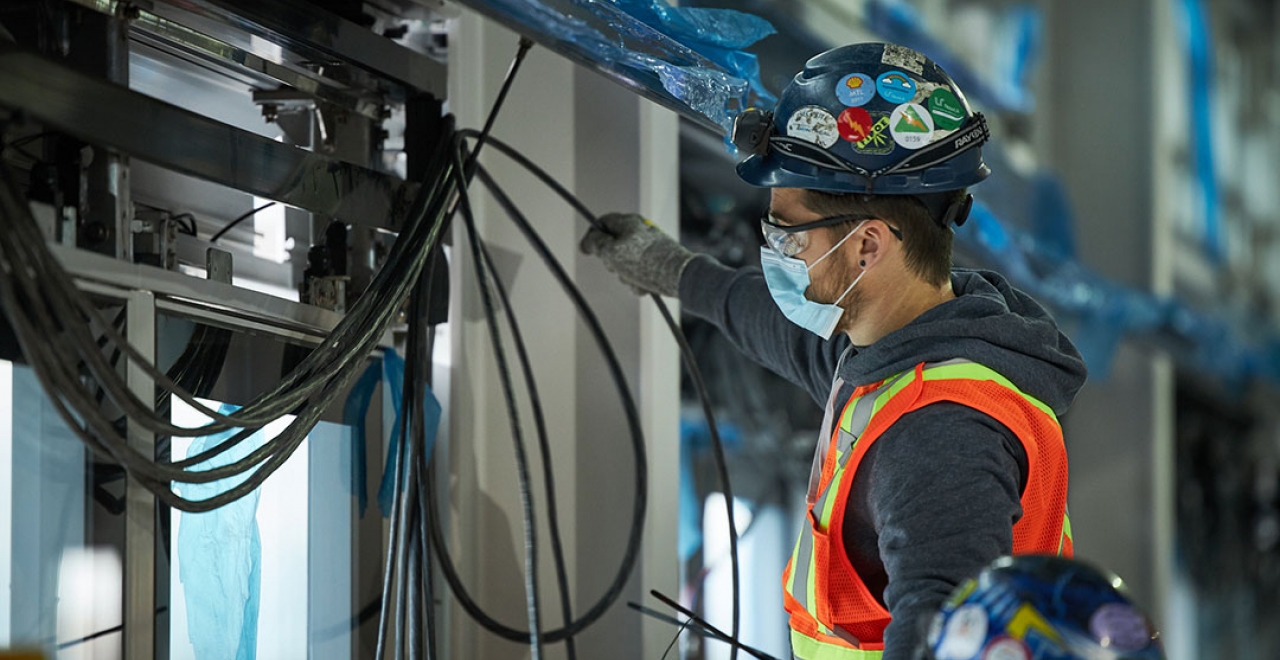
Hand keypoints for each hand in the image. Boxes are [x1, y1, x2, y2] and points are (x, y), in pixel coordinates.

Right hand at [579, 213, 695, 296]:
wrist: (679, 276)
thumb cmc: (645, 262)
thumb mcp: (612, 252)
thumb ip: (596, 244)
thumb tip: (587, 241)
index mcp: (629, 222)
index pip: (603, 223)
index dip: (592, 236)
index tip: (586, 250)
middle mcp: (640, 231)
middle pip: (614, 245)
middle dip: (612, 261)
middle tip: (616, 267)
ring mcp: (651, 246)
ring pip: (626, 262)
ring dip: (626, 275)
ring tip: (634, 280)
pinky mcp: (659, 261)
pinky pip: (640, 271)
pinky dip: (639, 280)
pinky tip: (644, 287)